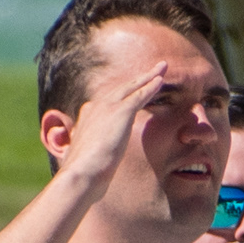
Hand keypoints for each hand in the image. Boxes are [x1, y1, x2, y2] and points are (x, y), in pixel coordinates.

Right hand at [56, 56, 202, 189]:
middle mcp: (95, 107)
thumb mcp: (82, 160)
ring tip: (162, 67)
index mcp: (87, 117)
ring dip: (149, 76)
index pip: (109, 102)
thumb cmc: (81, 175)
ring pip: (132, 87)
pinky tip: (161, 80)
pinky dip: (151, 86)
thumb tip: (89, 167)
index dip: (123, 96)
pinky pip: (140, 95)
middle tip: (153, 70)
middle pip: (121, 89)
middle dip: (138, 79)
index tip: (133, 92)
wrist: (81, 175)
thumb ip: (87, 155)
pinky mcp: (120, 112)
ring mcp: (107, 107)